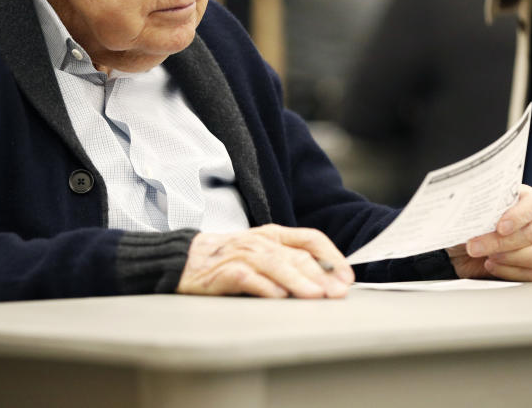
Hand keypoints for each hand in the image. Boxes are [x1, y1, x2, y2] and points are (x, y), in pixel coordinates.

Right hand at [177, 224, 354, 297]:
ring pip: (277, 265)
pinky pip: (249, 278)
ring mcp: (242, 255)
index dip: (332, 256)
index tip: (347, 276)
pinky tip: (279, 297)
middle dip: (322, 275)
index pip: (310, 239)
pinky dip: (265, 287)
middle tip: (339, 292)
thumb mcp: (261, 252)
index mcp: (273, 234)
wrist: (185, 259)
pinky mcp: (225, 272)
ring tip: (316, 295)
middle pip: (298, 255)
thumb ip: (289, 261)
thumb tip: (326, 281)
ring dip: (299, 281)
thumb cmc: (227, 259)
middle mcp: (261, 241)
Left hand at [447, 185, 531, 281]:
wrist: (461, 251)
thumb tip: (470, 210)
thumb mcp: (470, 213)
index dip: (518, 216)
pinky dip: (509, 271)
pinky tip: (491, 265)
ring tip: (487, 257)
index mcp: (526, 200)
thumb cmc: (469, 226)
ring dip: (510, 258)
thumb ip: (477, 209)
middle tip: (475, 247)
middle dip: (501, 242)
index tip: (500, 228)